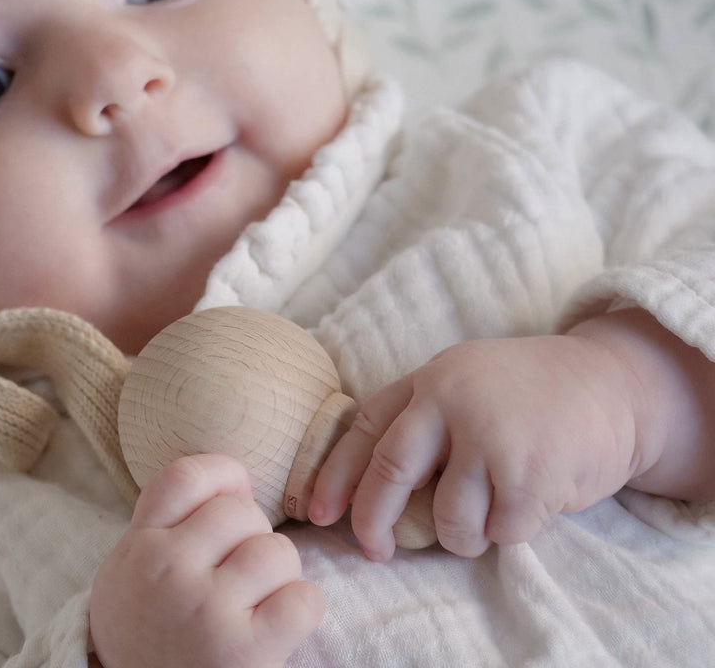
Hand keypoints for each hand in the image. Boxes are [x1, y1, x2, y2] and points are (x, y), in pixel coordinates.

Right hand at [90, 454, 323, 667]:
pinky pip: (303, 600)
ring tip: (257, 597)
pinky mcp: (246, 652)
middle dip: (252, 533)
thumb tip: (238, 481)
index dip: (221, 475)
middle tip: (238, 568)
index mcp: (141, 545)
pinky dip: (302, 606)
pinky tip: (280, 620)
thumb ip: (169, 521)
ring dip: (278, 572)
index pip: (186, 477)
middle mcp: (170, 571)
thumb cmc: (144, 627)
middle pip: (241, 511)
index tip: (231, 494)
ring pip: (277, 551)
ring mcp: (208, 610)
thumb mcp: (131, 565)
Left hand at [308, 333, 641, 560]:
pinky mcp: (529, 474)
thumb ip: (423, 418)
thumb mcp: (465, 382)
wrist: (611, 383)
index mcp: (430, 379)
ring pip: (449, 519)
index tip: (318, 512)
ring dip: (463, 535)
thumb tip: (369, 486)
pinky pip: (500, 533)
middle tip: (374, 549)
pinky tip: (530, 502)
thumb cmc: (529, 393)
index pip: (366, 427)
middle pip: (389, 472)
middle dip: (373, 520)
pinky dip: (510, 532)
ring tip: (489, 512)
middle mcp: (451, 401)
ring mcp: (489, 436)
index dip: (335, 474)